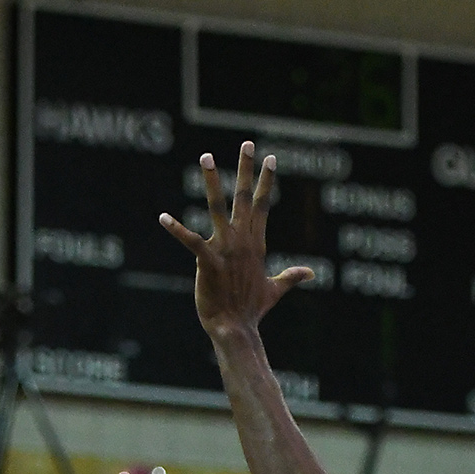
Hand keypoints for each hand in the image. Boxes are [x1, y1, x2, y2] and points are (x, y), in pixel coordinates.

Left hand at [160, 141, 313, 338]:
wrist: (236, 330)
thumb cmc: (251, 312)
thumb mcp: (274, 291)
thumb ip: (291, 277)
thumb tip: (311, 273)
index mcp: (255, 244)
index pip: (263, 205)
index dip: (267, 181)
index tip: (271, 159)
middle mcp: (242, 241)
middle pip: (245, 198)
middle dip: (246, 169)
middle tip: (247, 143)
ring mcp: (225, 249)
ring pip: (217, 207)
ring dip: (211, 181)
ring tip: (206, 156)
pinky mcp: (208, 262)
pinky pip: (191, 241)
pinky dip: (177, 229)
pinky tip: (163, 218)